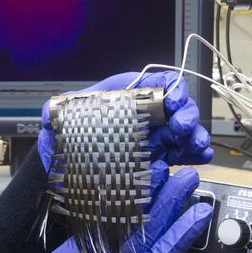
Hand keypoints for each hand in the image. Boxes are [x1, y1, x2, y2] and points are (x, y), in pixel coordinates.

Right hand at [0, 169, 211, 252]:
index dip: (180, 237)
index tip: (198, 213)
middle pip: (150, 235)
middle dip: (170, 206)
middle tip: (187, 177)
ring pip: (128, 225)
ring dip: (146, 200)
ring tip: (161, 172)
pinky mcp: (75, 252)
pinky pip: (101, 223)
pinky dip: (113, 203)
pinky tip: (122, 185)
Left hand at [37, 70, 213, 193]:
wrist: (69, 170)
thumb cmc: (67, 140)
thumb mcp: (58, 122)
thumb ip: (55, 113)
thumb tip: (50, 113)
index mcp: (126, 98)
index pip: (155, 82)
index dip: (169, 87)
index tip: (172, 99)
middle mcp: (145, 115)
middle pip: (177, 106)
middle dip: (186, 113)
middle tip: (183, 127)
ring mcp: (155, 137)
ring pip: (185, 130)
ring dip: (196, 135)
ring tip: (196, 146)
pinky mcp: (161, 159)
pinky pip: (184, 154)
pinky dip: (196, 155)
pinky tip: (201, 158)